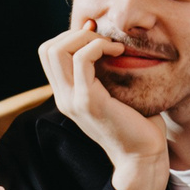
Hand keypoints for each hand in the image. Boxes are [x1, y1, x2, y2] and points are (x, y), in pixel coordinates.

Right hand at [39, 19, 167, 189]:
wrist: (142, 155)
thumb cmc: (137, 124)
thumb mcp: (115, 94)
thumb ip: (105, 75)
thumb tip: (110, 45)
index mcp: (66, 96)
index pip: (48, 55)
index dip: (69, 37)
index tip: (97, 37)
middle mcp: (64, 98)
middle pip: (47, 49)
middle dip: (75, 33)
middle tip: (103, 39)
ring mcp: (72, 100)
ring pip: (57, 51)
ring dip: (85, 38)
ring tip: (111, 45)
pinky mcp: (88, 101)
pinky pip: (81, 60)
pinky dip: (98, 47)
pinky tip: (119, 51)